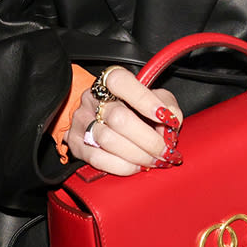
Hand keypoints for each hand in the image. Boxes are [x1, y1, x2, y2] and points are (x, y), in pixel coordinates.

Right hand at [66, 66, 182, 176]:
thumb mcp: (155, 97)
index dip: (144, 100)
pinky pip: (98, 159)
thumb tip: (171, 123)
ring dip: (137, 155)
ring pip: (108, 140)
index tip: (164, 117)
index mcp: (111, 80)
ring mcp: (81, 120)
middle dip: (147, 139)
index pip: (122, 83)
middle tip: (164, 151)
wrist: (104, 118)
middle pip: (119, 118)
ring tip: (153, 160)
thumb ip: (167, 105)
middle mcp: (92, 98)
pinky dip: (122, 166)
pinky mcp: (75, 144)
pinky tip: (136, 166)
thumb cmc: (134, 106)